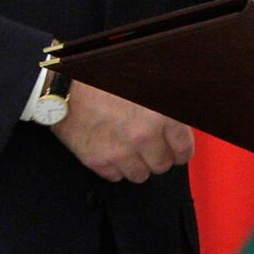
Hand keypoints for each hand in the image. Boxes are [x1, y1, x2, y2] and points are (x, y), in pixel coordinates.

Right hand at [51, 81, 194, 182]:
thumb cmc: (107, 76)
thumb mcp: (150, 81)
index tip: (177, 148)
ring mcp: (120, 152)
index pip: (184, 150)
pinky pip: (116, 176)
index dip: (181, 149)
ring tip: (131, 147)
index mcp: (162, 115)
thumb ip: (169, 104)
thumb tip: (181, 118)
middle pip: (163, 165)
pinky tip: (113, 149)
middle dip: (159, 155)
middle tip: (152, 144)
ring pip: (140, 175)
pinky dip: (116, 166)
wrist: (69, 82)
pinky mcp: (98, 161)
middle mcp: (143, 136)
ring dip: (138, 163)